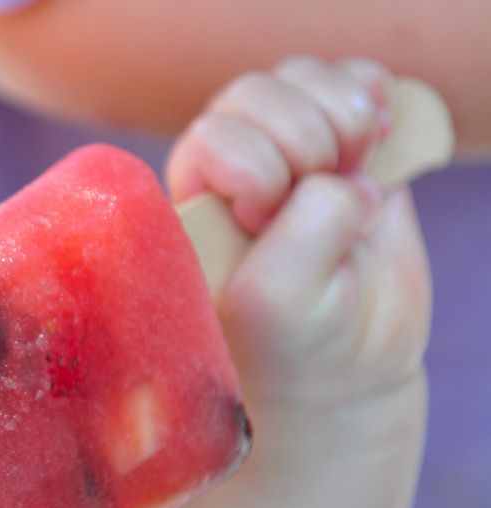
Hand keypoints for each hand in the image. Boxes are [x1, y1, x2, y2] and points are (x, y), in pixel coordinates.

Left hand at [166, 57, 430, 408]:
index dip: (255, 171)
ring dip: (339, 118)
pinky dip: (369, 96)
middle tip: (325, 206)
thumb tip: (351, 177)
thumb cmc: (293, 343)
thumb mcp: (282, 301)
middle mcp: (226, 174)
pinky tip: (378, 139)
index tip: (268, 224)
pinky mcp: (338, 145)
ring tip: (355, 174)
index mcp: (190, 207)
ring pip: (297, 81)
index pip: (213, 137)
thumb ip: (307, 228)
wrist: (348, 364)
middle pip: (253, 97)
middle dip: (303, 143)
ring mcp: (282, 154)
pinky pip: (346, 80)